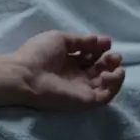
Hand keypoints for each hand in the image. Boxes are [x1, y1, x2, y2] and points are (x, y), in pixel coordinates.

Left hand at [9, 31, 124, 110]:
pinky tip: (111, 74)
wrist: (25, 75)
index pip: (90, 56)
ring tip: (113, 64)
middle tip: (113, 56)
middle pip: (100, 69)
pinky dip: (114, 86)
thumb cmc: (38, 53)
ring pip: (106, 83)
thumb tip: (100, 40)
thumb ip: (80, 40)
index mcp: (68, 61)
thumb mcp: (60, 39)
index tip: (105, 42)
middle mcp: (76, 75)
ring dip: (115, 72)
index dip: (100, 48)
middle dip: (110, 61)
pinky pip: (106, 96)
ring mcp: (81, 89)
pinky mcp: (85, 100)